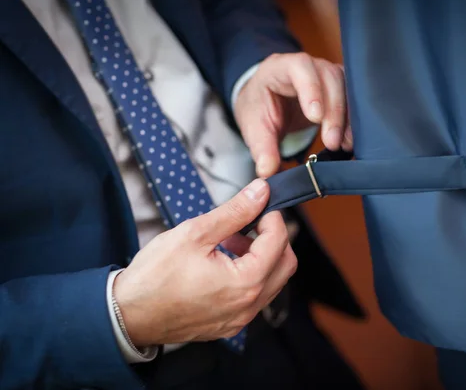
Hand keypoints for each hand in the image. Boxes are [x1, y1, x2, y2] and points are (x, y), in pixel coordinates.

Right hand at [112, 179, 296, 345]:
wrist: (127, 315)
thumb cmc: (155, 276)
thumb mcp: (195, 233)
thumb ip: (234, 212)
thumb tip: (260, 192)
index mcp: (246, 283)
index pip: (279, 241)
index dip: (273, 216)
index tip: (260, 203)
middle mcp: (249, 306)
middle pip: (285, 264)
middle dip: (274, 238)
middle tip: (250, 222)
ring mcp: (240, 319)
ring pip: (272, 282)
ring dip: (261, 257)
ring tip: (231, 241)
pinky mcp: (229, 324)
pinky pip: (254, 297)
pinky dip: (249, 276)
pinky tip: (224, 263)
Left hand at [234, 52, 352, 177]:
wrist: (268, 102)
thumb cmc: (261, 107)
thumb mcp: (254, 126)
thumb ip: (262, 147)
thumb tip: (268, 171)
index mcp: (281, 67)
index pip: (300, 67)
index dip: (311, 88)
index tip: (315, 118)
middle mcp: (309, 66)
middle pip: (330, 77)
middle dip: (334, 111)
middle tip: (332, 142)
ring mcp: (327, 75)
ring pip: (347, 86)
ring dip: (348, 117)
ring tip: (345, 144)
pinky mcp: (339, 89)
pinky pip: (353, 98)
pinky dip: (353, 120)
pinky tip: (350, 140)